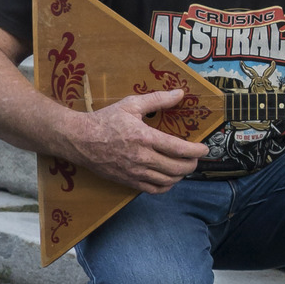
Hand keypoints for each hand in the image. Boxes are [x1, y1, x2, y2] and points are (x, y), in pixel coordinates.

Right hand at [64, 88, 210, 193]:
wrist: (79, 140)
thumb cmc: (105, 120)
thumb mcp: (131, 104)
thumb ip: (158, 100)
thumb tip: (180, 94)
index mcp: (144, 137)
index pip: (179, 149)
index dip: (196, 151)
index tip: (204, 148)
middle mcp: (142, 158)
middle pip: (177, 168)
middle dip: (192, 164)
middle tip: (195, 157)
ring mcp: (135, 172)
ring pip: (168, 181)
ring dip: (181, 175)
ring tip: (183, 166)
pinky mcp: (128, 181)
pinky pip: (154, 190)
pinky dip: (166, 186)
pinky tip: (169, 178)